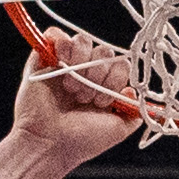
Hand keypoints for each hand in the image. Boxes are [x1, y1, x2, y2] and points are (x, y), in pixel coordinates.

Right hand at [12, 35, 140, 162]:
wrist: (50, 144)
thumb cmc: (81, 141)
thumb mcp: (118, 130)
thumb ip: (134, 112)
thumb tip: (134, 91)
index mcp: (103, 86)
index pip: (120, 64)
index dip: (115, 79)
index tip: (102, 102)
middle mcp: (85, 72)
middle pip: (104, 51)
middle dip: (97, 75)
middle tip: (84, 98)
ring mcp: (64, 63)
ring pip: (83, 40)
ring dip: (80, 65)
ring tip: (70, 89)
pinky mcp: (43, 57)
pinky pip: (57, 34)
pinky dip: (62, 47)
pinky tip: (61, 67)